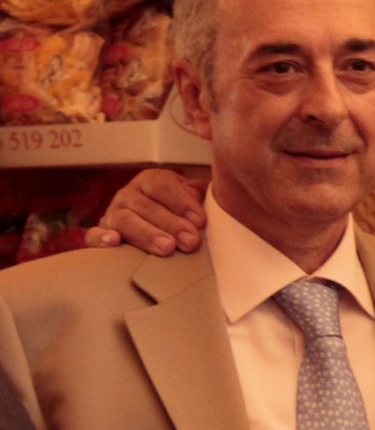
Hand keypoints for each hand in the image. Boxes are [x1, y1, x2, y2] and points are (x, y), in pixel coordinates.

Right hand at [84, 168, 207, 254]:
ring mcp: (113, 213)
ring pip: (125, 220)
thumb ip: (204, 196)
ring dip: (147, 234)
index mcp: (152, 181)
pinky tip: (114, 243)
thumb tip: (225, 194)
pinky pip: (93, 235)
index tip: (200, 220)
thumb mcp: (194, 200)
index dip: (181, 202)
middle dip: (171, 224)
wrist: (160, 229)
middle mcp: (130, 194)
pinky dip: (100, 238)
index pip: (162, 185)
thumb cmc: (182, 214)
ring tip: (167, 248)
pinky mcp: (101, 233)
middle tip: (191, 242)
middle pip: (146, 205)